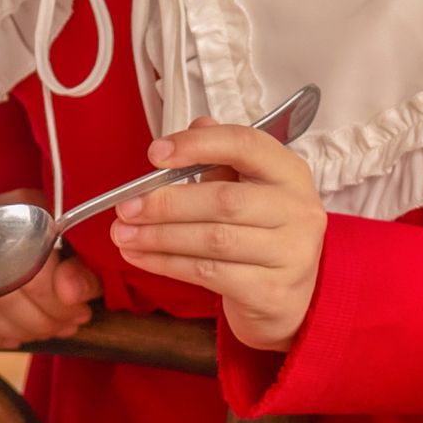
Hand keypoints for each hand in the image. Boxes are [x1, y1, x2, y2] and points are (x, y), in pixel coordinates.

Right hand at [0, 222, 100, 352]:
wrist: (33, 230)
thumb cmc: (60, 238)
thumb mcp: (81, 247)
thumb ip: (81, 269)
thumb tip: (71, 294)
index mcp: (19, 207)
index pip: (28, 262)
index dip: (55, 296)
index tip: (78, 309)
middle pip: (2, 292)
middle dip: (41, 319)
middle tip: (66, 324)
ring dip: (20, 330)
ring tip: (47, 330)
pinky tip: (11, 337)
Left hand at [113, 116, 324, 350]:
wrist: (288, 298)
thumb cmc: (262, 235)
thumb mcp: (249, 190)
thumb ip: (223, 160)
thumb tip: (197, 125)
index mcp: (290, 173)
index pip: (245, 145)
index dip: (198, 145)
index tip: (155, 154)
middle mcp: (298, 210)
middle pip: (224, 200)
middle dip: (166, 203)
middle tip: (126, 207)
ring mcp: (290, 254)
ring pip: (213, 241)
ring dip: (159, 237)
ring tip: (123, 234)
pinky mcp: (270, 291)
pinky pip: (208, 273)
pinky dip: (167, 264)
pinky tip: (142, 257)